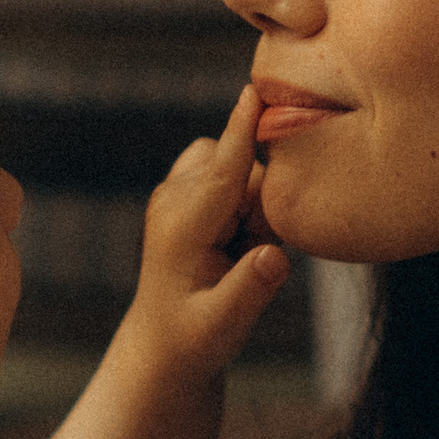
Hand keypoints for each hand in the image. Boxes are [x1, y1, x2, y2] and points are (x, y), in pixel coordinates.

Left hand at [119, 80, 288, 387]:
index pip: (221, 171)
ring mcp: (177, 191)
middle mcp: (174, 199)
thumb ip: (250, 290)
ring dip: (254, 201)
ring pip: (239, 167)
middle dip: (262, 200)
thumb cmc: (192, 341)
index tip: (255, 91)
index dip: (242, 132)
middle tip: (250, 253)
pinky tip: (237, 242)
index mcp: (181, 227)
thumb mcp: (222, 327)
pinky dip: (246, 202)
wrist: (163, 346)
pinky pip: (236, 174)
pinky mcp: (188, 191)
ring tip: (240, 251)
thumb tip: (275, 256)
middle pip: (242, 165)